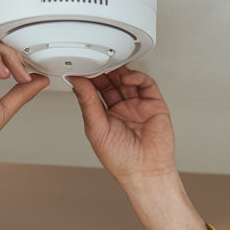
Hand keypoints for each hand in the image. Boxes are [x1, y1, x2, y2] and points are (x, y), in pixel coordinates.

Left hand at [70, 68, 176, 187]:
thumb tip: (76, 82)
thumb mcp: (96, 128)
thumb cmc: (121, 159)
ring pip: (127, 80)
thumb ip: (87, 102)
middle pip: (111, 82)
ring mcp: (137, 106)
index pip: (94, 91)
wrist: (145, 170)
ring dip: (119, 70)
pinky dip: (136, 77)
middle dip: (103, 70)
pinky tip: (126, 77)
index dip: (88, 78)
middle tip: (95, 59)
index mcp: (104, 117)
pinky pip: (145, 84)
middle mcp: (120, 110)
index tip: (79, 66)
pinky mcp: (153, 104)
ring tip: (110, 64)